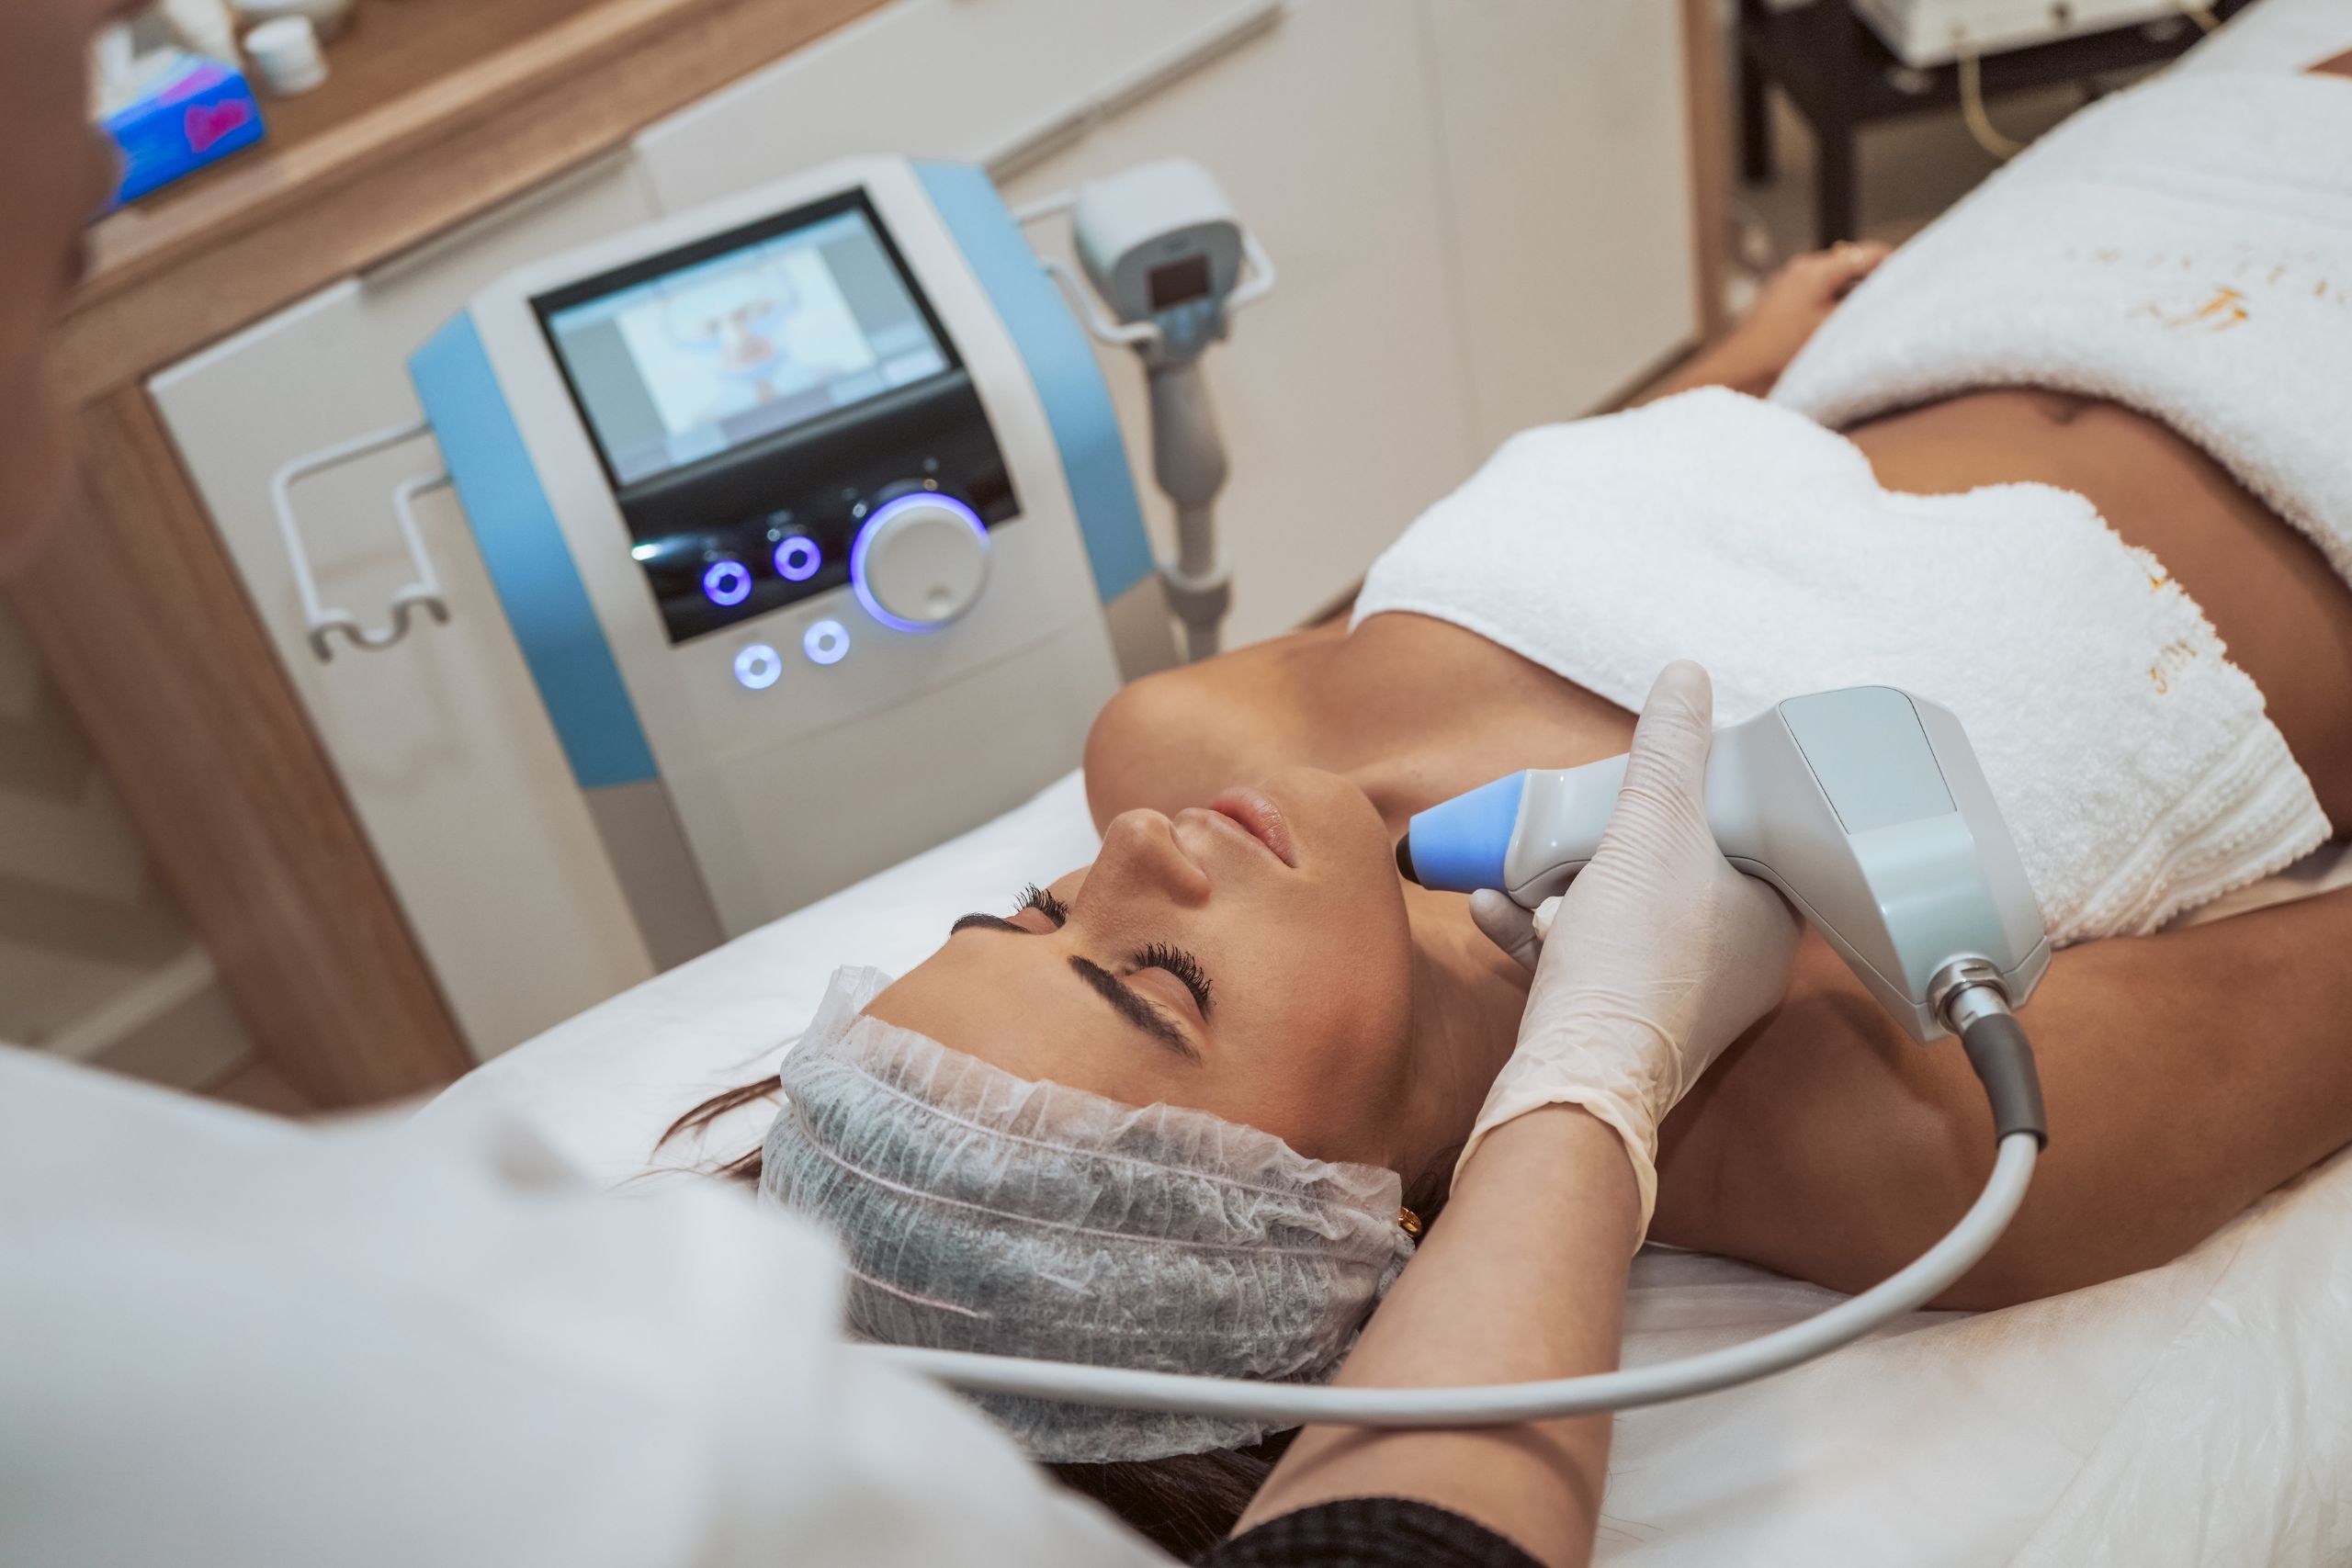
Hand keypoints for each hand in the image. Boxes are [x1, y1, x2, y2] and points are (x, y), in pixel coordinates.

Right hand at [1458, 662, 1801, 1241]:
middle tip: (1578, 823)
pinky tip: (1495, 906)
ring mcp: (1676, 1000)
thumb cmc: (1632, 955)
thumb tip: (1686, 676)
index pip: (1749, 836)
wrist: (1578, 1071)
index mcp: (1771, 918)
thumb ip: (1669, 748)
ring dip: (1562, 885)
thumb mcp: (1652, 825)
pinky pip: (1581, 958)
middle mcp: (1735, 965)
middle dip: (1605, 844)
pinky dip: (1539, 928)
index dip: (1697, 801)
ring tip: (1526, 871)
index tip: (1652, 783)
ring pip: (1618, 915)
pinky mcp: (1620, 1024)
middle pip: (1671, 872)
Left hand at [1728, 240, 1890, 389]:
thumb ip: (1862, 304)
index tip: (1913, 275)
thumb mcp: (1833, 325)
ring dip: (1853, 294)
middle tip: (1898, 296)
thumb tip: (1886, 293)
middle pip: (1850, 265)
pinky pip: (1816, 296)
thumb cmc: (1783, 350)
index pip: (1867, 254)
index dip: (1894, 263)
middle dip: (1874, 279)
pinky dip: (1833, 305)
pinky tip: (1842, 326)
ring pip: (1834, 282)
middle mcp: (1800, 270)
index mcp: (1816, 268)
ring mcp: (1788, 286)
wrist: (1740, 373)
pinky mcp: (1780, 305)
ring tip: (1872, 312)